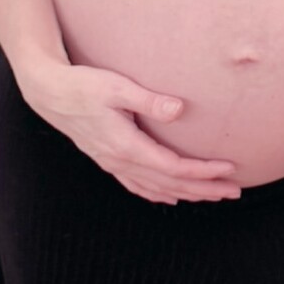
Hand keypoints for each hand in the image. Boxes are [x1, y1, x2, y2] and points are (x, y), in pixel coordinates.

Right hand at [19, 59, 242, 203]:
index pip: (173, 167)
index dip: (202, 172)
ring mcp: (113, 164)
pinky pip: (137, 186)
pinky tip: (170, 197)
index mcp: (126, 146)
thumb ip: (148, 100)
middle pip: (170, 184)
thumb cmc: (83, 86)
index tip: (228, 169)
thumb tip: (179, 109)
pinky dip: (158, 194)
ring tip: (213, 195)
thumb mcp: (116, 87)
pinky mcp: (108, 160)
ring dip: (186, 194)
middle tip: (233, 192)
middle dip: (203, 190)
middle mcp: (120, 161)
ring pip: (156, 189)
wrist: (49, 93)